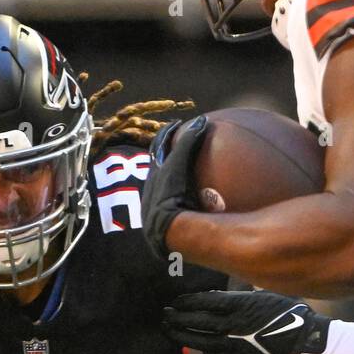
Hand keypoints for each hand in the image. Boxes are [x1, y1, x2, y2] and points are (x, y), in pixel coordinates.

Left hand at [141, 116, 208, 261]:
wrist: (165, 232)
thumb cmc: (171, 196)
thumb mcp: (179, 167)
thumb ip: (189, 143)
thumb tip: (203, 120)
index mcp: (154, 174)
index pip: (158, 146)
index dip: (167, 133)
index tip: (177, 124)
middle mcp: (150, 190)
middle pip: (157, 168)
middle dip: (166, 158)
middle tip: (177, 149)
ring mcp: (156, 209)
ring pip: (162, 190)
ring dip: (171, 183)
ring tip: (185, 180)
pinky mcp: (163, 227)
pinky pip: (173, 211)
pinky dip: (181, 206)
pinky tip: (194, 213)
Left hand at [162, 289, 329, 353]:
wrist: (302, 346)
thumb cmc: (292, 317)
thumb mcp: (269, 296)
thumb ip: (248, 295)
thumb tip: (237, 292)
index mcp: (238, 305)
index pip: (204, 302)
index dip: (186, 302)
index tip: (175, 301)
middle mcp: (231, 325)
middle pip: (196, 322)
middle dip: (177, 318)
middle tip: (163, 316)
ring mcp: (232, 345)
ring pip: (200, 341)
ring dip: (183, 335)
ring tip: (169, 331)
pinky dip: (203, 350)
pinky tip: (197, 347)